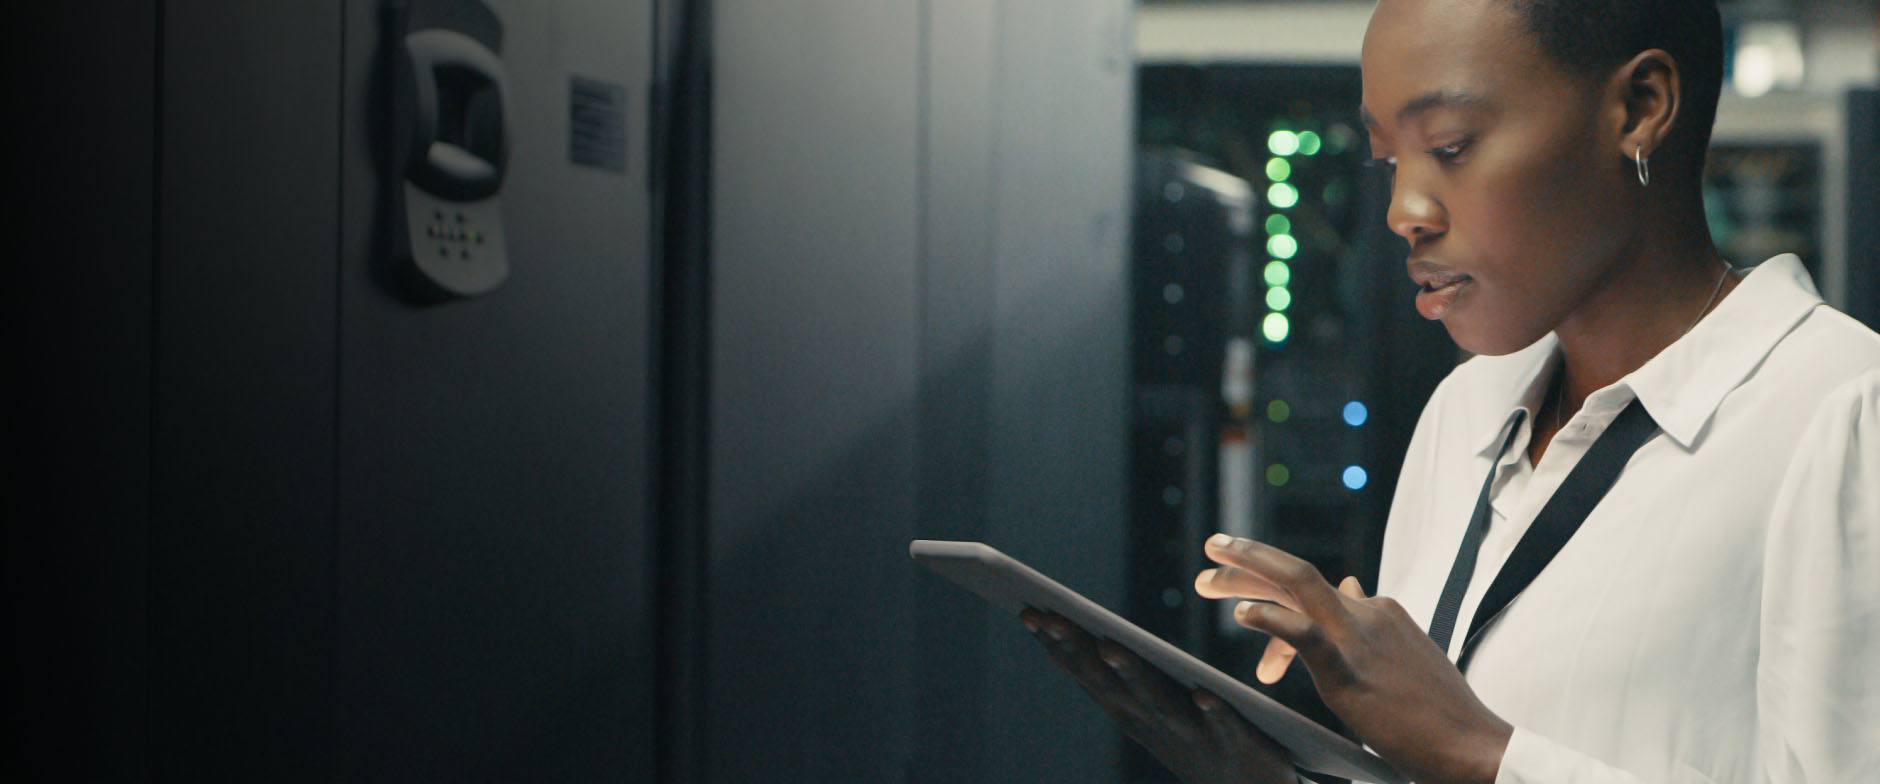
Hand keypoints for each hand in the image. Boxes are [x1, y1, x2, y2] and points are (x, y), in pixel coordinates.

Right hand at [1018, 608, 1296, 783]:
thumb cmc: (1200, 742)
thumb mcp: (1156, 713)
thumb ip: (1129, 681)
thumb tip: (1096, 639)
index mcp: (1134, 713)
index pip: (1089, 675)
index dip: (1060, 645)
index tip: (1030, 611)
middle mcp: (1154, 725)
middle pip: (1110, 685)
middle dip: (1077, 651)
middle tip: (1048, 616)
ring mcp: (1193, 737)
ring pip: (1157, 704)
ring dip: (1130, 676)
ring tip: (1108, 646)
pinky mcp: (1236, 744)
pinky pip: (1224, 728)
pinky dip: (1213, 714)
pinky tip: (1204, 694)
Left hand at [1195, 534, 1511, 783]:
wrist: (1473, 744)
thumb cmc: (1436, 709)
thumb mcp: (1401, 652)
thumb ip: (1370, 622)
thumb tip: (1350, 586)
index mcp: (1377, 610)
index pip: (1314, 593)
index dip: (1273, 595)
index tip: (1242, 594)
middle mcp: (1367, 612)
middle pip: (1296, 574)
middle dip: (1248, 560)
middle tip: (1210, 550)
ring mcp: (1358, 637)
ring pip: (1295, 586)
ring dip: (1244, 576)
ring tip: (1205, 580)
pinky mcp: (1349, 668)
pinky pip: (1303, 634)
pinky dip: (1269, 619)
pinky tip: (1242, 614)